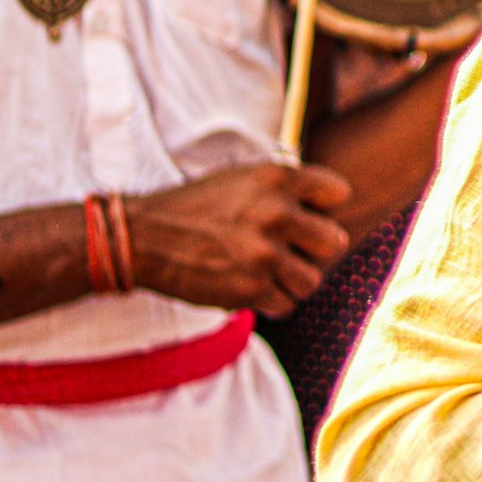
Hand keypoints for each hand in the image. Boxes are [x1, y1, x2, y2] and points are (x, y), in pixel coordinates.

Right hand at [125, 163, 352, 317]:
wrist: (142, 238)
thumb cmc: (196, 206)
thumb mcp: (242, 178)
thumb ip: (286, 187)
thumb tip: (332, 201)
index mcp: (277, 179)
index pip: (339, 193)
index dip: (326, 207)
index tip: (309, 214)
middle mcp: (276, 213)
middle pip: (335, 242)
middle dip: (316, 250)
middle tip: (293, 251)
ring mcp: (265, 253)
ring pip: (312, 279)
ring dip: (294, 280)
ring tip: (270, 272)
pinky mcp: (250, 287)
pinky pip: (286, 303)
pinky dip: (272, 300)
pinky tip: (253, 287)